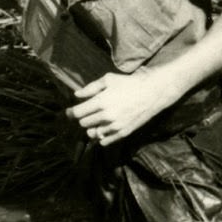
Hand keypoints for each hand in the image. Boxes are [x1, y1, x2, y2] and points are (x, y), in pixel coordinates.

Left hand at [67, 68, 181, 146]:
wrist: (152, 93)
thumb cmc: (128, 83)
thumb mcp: (107, 80)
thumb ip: (90, 88)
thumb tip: (77, 95)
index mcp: (100, 101)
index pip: (77, 113)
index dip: (70, 113)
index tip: (69, 112)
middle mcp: (106, 115)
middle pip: (83, 124)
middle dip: (82, 119)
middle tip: (86, 114)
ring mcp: (116, 126)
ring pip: (93, 134)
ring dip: (91, 128)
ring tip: (95, 122)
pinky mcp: (124, 132)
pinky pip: (105, 141)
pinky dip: (101, 137)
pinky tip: (103, 130)